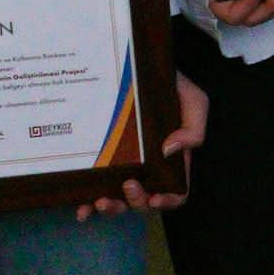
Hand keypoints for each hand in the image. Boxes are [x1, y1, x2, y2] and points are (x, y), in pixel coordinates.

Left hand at [80, 78, 208, 217]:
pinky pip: (93, 188)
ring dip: (111, 208)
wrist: (140, 66)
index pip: (175, 191)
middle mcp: (147, 168)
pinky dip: (86, 204)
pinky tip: (79, 209)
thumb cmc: (171, 86)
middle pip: (144, 200)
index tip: (155, 197)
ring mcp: (122, 166)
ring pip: (117, 200)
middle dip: (136, 202)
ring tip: (100, 202)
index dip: (167, 201)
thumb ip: (194, 127)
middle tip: (128, 186)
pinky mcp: (100, 160)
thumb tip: (169, 150)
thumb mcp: (194, 101)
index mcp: (172, 160)